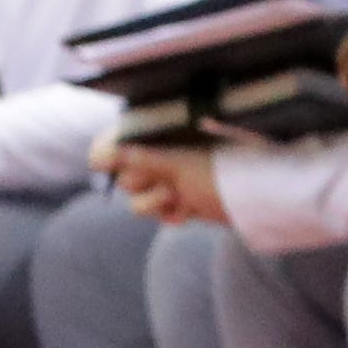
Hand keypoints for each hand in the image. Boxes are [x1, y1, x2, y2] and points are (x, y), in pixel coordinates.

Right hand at [94, 135, 228, 224]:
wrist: (253, 198)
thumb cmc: (214, 171)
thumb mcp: (172, 163)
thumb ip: (132, 158)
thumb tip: (95, 157)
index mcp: (155, 133)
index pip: (114, 139)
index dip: (106, 153)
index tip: (103, 164)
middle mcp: (157, 153)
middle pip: (123, 174)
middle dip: (143, 182)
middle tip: (165, 180)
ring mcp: (168, 178)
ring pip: (137, 198)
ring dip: (156, 202)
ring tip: (180, 197)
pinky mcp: (178, 200)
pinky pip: (157, 213)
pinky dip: (170, 213)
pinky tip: (189, 209)